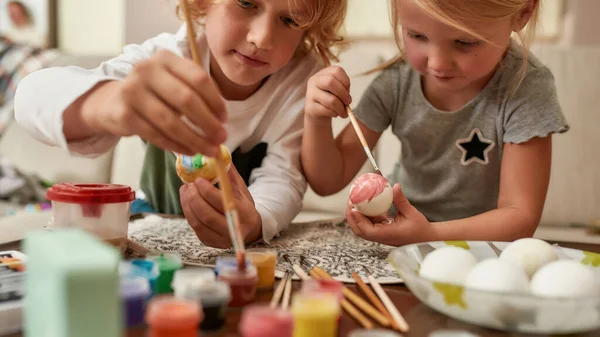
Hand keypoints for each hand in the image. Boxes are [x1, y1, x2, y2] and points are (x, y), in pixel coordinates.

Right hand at [82, 49, 226, 156]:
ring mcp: (132, 92)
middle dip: (208, 123)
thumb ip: (196, 93)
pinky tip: (189, 151)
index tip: (224, 119)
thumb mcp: (174, 82)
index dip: (215, 101)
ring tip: (210, 150)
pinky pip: (156, 135)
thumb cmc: (154, 93)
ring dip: (195, 139)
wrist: (113, 101)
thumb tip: (221, 121)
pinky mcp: (124, 115)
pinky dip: (177, 146)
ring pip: (171, 122)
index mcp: (165, 58)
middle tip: (222, 138)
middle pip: (186, 100)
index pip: (198, 79)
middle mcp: (146, 70)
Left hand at [180, 165, 262, 248]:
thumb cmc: (244, 205)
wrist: (249, 229)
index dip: (207, 191)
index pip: (222, 203)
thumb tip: (216, 154)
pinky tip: (187, 200)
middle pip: (207, 215)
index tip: (199, 179)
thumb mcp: (241, 189)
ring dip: (187, 204)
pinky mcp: (210, 242)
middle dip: (194, 198)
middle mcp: (234, 230)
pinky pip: (194, 227)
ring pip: (198, 222)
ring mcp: (221, 239)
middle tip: (189, 184)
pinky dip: (188, 212)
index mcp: (246, 215)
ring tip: (185, 190)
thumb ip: (229, 174)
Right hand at [305, 66, 351, 121]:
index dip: (346, 81)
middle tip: (348, 102)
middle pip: (331, 82)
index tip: (348, 91)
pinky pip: (327, 110)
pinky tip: (335, 114)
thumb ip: (343, 89)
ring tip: (343, 111)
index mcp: (323, 73)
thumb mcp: (337, 90)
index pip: (337, 71)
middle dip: (343, 94)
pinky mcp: (310, 107)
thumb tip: (347, 98)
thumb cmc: (330, 98)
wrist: (317, 112)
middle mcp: (314, 81)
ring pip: (331, 100)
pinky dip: (335, 113)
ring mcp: (310, 94)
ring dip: (341, 108)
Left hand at [346, 184, 434, 245]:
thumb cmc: (420, 228)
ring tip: (354, 200)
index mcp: (386, 235)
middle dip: (352, 216)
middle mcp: (380, 236)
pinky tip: (365, 202)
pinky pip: (368, 222)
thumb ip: (401, 200)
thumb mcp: (411, 213)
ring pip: (362, 227)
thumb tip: (395, 186)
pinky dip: (364, 214)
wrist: (425, 238)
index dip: (358, 219)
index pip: (367, 230)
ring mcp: (379, 234)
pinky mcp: (381, 230)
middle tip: (350, 200)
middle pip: (359, 230)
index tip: (354, 207)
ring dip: (356, 215)